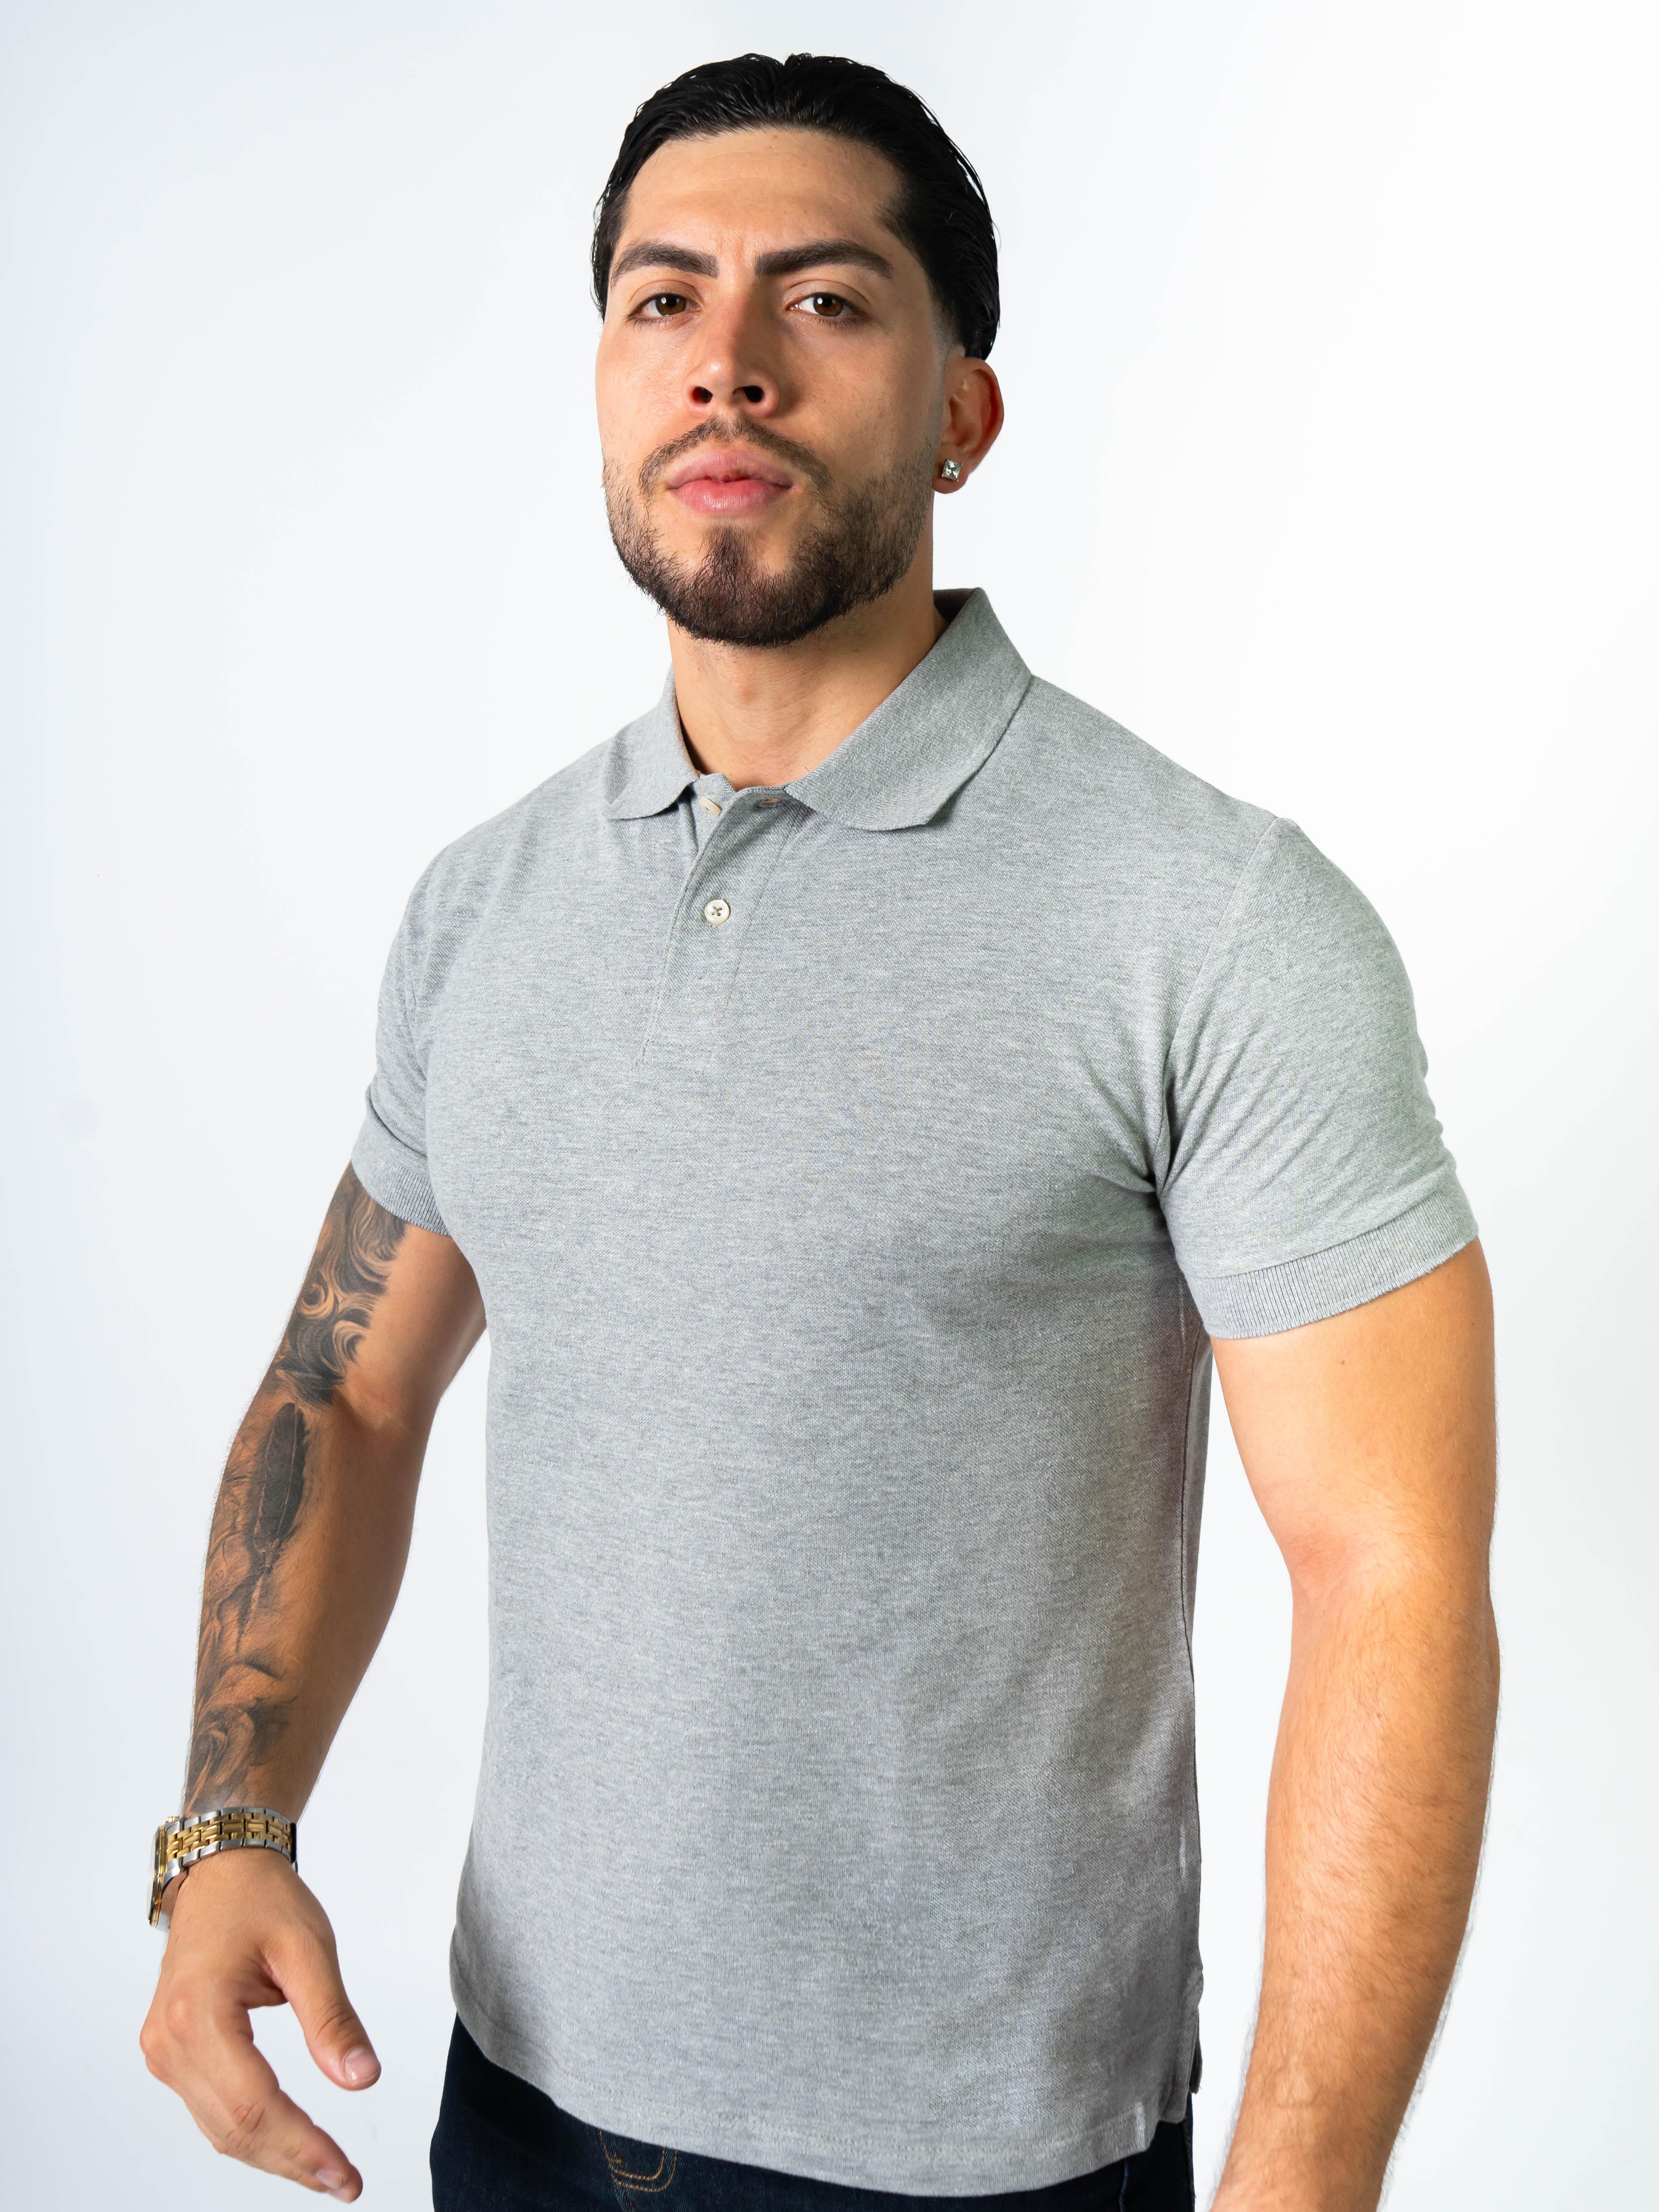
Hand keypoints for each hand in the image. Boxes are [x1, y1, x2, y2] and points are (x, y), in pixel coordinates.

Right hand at [139, 1845, 380, 2198]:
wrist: (220, 1872)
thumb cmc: (261, 1900)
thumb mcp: (309, 1948)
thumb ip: (333, 2018)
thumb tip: (362, 2079)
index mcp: (198, 2014)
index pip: (255, 2104)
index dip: (303, 2147)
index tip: (345, 2176)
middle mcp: (170, 2041)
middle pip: (234, 2127)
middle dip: (292, 2162)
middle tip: (345, 2185)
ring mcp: (164, 2051)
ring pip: (220, 2128)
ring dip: (272, 2155)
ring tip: (326, 2173)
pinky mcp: (171, 2052)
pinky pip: (210, 2109)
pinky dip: (251, 2132)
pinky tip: (289, 2142)